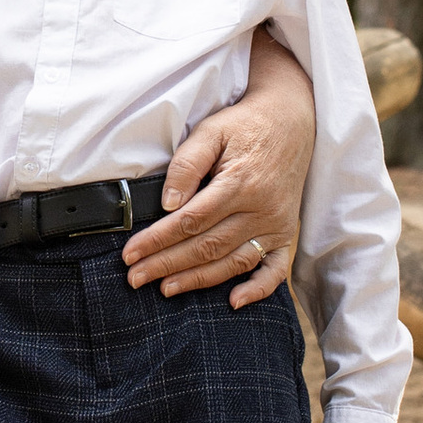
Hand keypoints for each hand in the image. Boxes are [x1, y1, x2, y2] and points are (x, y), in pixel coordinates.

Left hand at [122, 42, 317, 305]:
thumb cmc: (244, 126)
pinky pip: (275, 270)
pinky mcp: (287, 233)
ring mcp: (276, 225)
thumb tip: (168, 203)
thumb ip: (187, 164)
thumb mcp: (211, 131)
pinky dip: (257, 289)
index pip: (190, 221)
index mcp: (239, 183)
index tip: (131, 253)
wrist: (291, 121)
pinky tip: (233, 301)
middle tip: (135, 277)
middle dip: (167, 265)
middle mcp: (260, 209)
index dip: (157, 240)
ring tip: (166, 289)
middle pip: (207, 246)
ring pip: (233, 262)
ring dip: (198, 280)